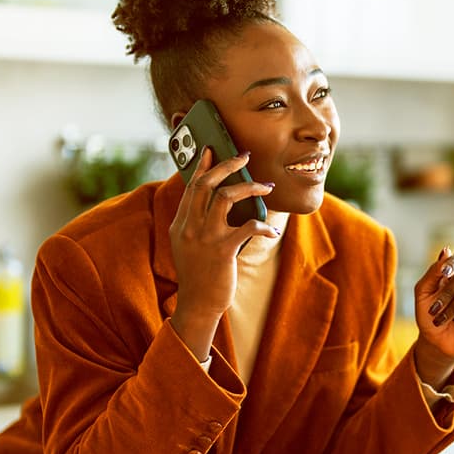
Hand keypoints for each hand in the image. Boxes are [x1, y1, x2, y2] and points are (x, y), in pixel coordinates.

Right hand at [168, 148, 277, 359]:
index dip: (203, 165)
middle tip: (244, 155)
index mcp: (181, 223)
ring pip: (225, 197)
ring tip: (266, 187)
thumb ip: (196, 222)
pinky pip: (248, 227)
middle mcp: (190, 227)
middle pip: (206, 184)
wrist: (198, 305)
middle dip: (227, 165)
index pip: (192, 186)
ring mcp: (205, 238)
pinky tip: (271, 232)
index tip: (212, 148)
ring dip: (249, 187)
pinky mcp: (223, 251)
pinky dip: (263, 226)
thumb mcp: (189, 245)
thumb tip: (216, 199)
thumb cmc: (199, 274)